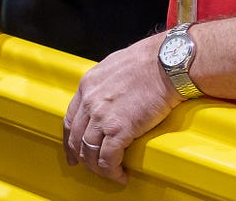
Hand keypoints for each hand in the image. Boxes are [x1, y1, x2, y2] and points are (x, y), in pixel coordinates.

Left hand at [63, 33, 182, 183]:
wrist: (165, 64)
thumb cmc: (148, 62)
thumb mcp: (114, 67)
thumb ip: (104, 85)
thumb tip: (107, 99)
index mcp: (87, 86)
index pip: (70, 120)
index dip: (70, 140)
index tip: (73, 151)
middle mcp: (90, 102)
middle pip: (77, 139)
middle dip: (82, 157)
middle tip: (90, 167)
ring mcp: (102, 117)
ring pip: (89, 153)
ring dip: (98, 168)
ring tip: (110, 172)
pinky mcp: (119, 130)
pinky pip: (107, 159)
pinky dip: (112, 171)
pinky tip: (120, 174)